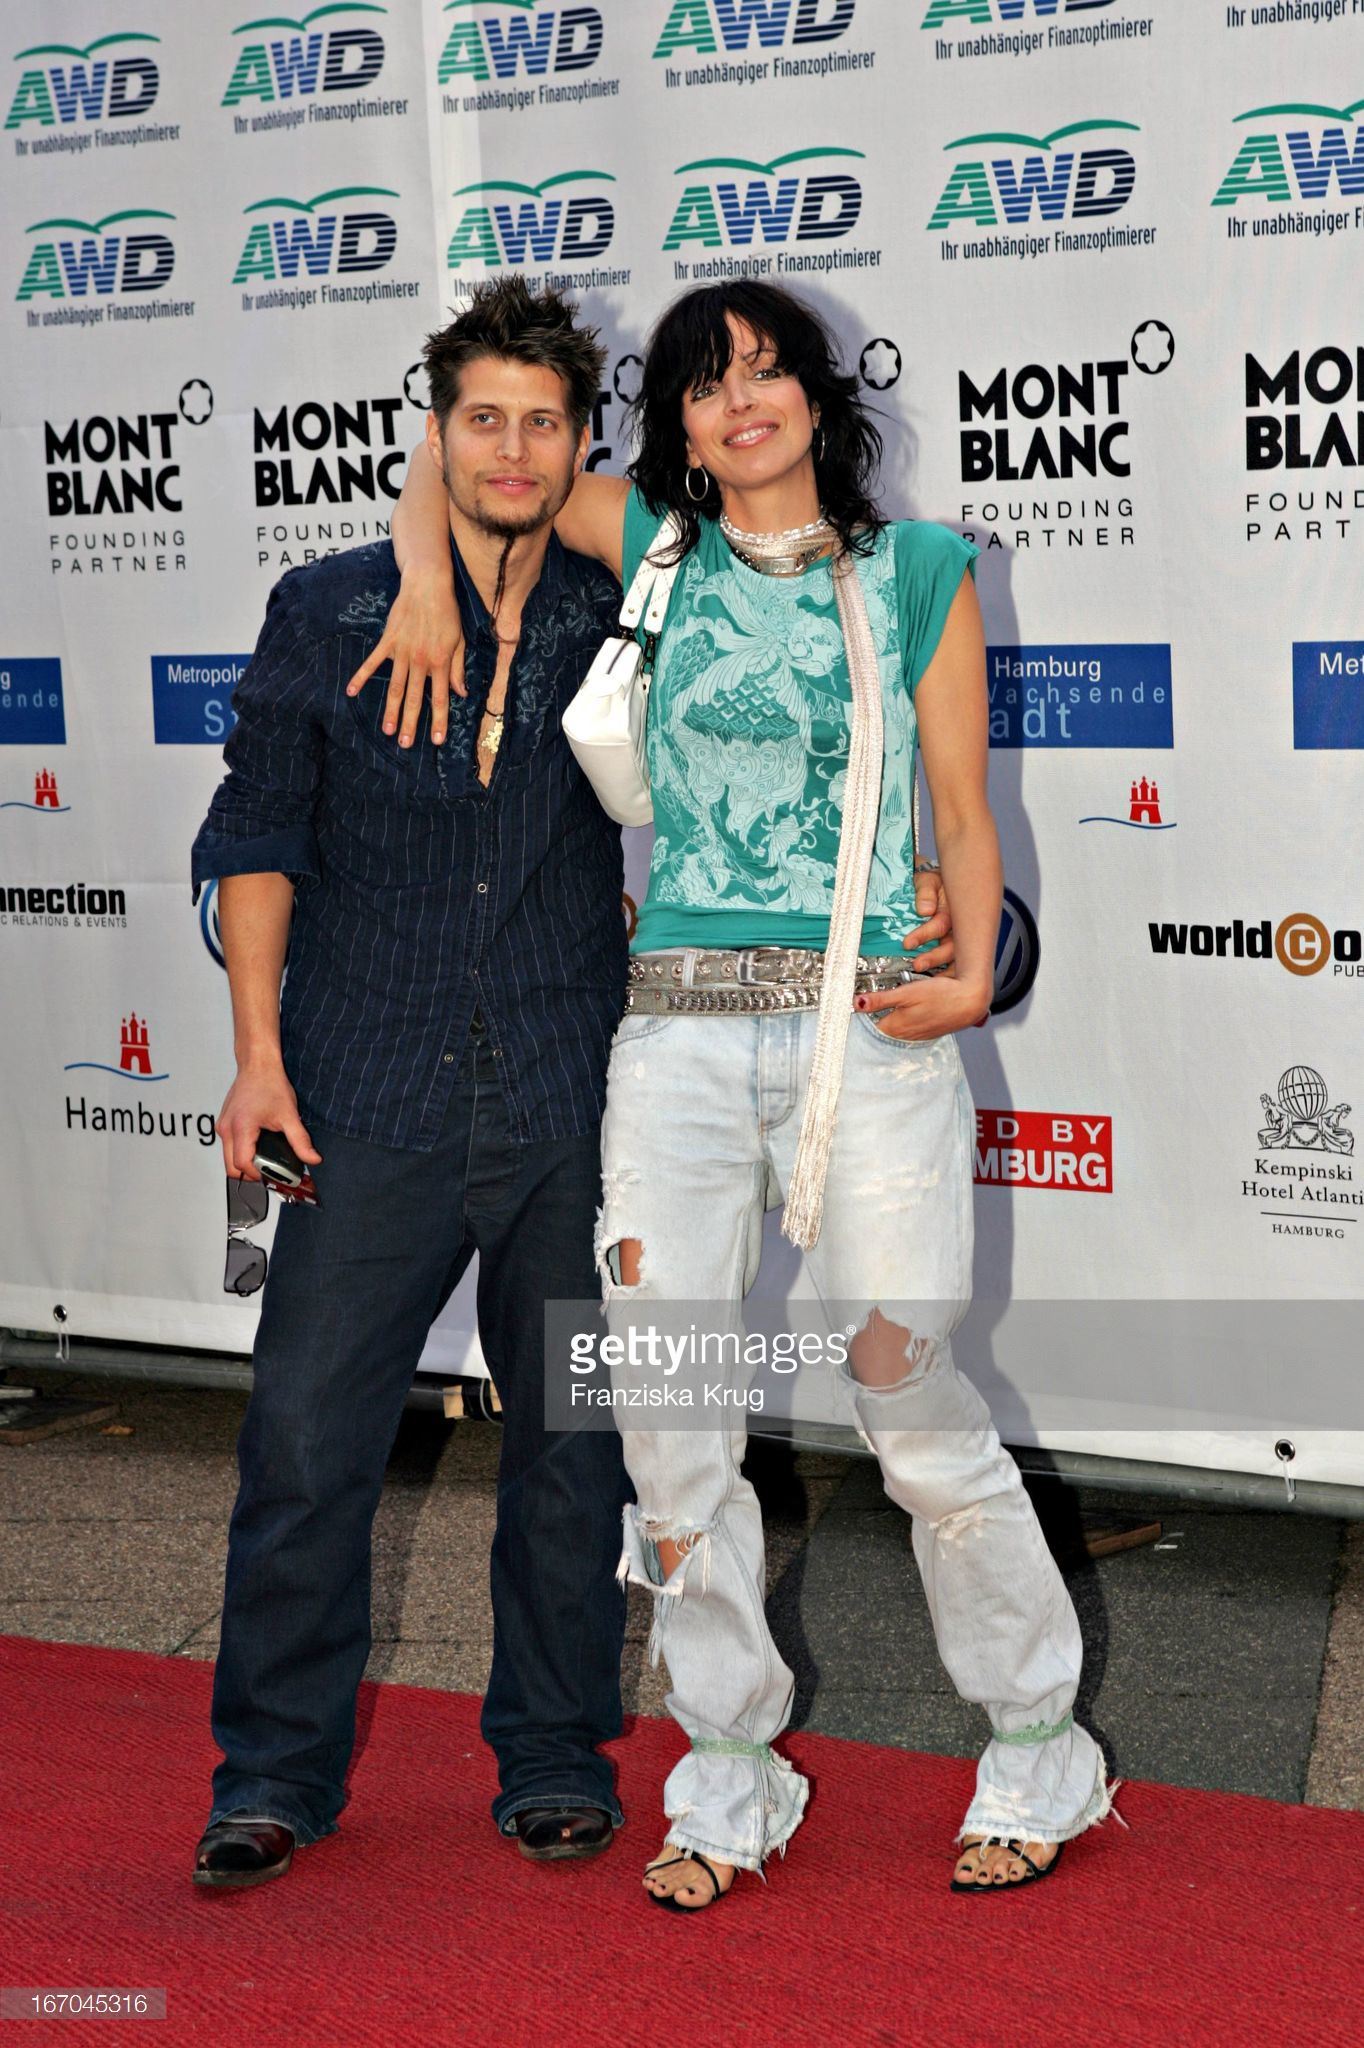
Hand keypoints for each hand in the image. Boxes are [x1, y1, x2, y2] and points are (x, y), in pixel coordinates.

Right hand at [217, 1060, 320, 1179]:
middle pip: (230, 1167)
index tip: (272, 1174)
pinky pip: (229, 1145)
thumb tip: (312, 1158)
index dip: (258, 1174)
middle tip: (268, 1170)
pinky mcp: (224, 1122)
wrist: (258, 1064)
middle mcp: (226, 1128)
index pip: (242, 1165)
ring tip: (265, 1156)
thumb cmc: (269, 1083)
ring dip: (245, 1161)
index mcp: (241, 1128)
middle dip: (249, 1173)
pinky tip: (257, 1143)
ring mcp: (223, 1125)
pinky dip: (241, 1149)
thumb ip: (300, 1141)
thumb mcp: (289, 1115)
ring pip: (228, 1157)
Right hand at [345, 564, 465, 747]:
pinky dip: (362, 676)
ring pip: (396, 687)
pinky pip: (373, 662)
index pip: (441, 698)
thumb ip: (459, 668)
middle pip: (416, 698)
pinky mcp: (388, 641)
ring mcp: (403, 652)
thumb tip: (461, 693)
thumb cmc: (447, 612)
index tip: (437, 740)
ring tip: (387, 730)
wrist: (427, 585)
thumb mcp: (459, 641)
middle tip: (406, 744)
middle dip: (412, 723)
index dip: (440, 720)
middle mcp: (421, 661)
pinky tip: (352, 691)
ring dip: (391, 710)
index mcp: (441, 662)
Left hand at [855, 973, 991, 1041]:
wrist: (970, 1002)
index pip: (867, 1027)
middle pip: (880, 1028)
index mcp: (895, 1027)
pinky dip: (904, 1020)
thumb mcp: (907, 992)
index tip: (852, 1006)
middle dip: (873, 1016)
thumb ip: (880, 999)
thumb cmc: (942, 996)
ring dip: (888, 1018)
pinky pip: (908, 1029)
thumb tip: (856, 1003)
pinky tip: (908, 1010)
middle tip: (867, 1002)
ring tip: (886, 1004)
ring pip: (894, 1029)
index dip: (859, 1016)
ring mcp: (917, 1036)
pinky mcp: (927, 1033)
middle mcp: (904, 1036)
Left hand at [900, 864, 954, 971]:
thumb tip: (925, 909)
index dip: (924, 935)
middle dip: (934, 958)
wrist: (937, 883)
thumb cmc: (933, 882)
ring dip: (939, 967)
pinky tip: (935, 983)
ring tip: (923, 973)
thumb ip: (926, 892)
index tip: (907, 943)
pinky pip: (953, 962)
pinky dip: (945, 974)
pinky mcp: (953, 946)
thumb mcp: (928, 880)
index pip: (940, 925)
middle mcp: (958, 927)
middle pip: (951, 946)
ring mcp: (956, 937)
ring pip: (954, 957)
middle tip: (918, 964)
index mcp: (953, 910)